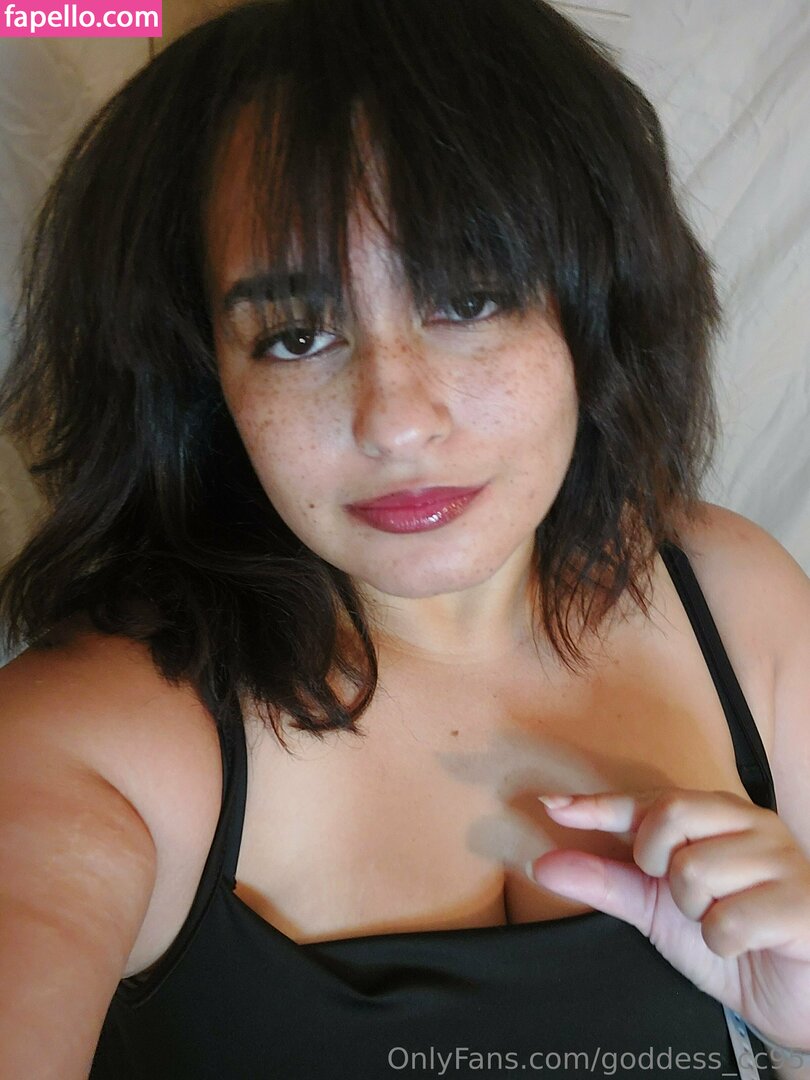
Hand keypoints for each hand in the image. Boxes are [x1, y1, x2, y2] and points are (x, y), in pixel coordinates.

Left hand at [525, 788, 809, 1051]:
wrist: (796, 998)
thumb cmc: (731, 938)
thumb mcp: (658, 911)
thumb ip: (606, 882)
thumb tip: (543, 865)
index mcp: (717, 815)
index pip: (647, 801)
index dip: (598, 805)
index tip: (551, 805)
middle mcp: (751, 823)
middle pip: (670, 815)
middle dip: (657, 864)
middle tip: (682, 896)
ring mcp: (781, 858)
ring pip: (694, 871)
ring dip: (696, 914)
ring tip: (724, 920)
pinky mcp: (802, 901)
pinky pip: (728, 920)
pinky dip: (725, 943)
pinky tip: (749, 944)